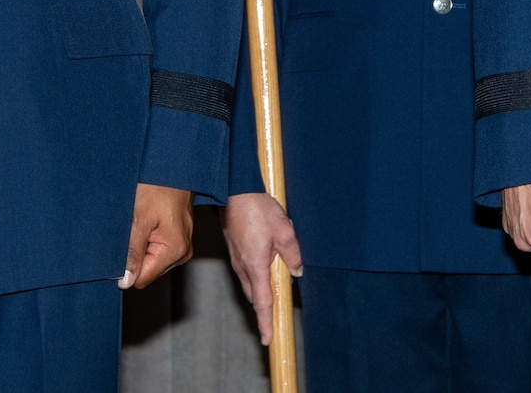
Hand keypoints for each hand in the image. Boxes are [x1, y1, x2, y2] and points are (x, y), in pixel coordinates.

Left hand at [121, 183, 194, 288]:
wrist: (172, 165)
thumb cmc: (158, 186)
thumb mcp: (139, 218)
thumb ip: (132, 252)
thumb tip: (125, 282)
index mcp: (175, 250)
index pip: (142, 278)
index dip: (126, 266)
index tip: (121, 245)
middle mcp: (182, 252)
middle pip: (146, 270)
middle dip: (134, 254)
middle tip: (132, 228)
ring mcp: (181, 246)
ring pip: (149, 259)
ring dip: (139, 245)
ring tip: (140, 222)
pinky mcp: (177, 239)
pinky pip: (155, 249)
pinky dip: (146, 238)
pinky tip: (146, 222)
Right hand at [223, 192, 303, 344]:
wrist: (233, 190)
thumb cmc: (257, 208)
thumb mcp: (284, 229)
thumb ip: (293, 253)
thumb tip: (297, 271)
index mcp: (255, 265)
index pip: (262, 302)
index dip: (266, 322)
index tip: (268, 340)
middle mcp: (243, 266)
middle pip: (254, 297)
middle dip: (263, 311)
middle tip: (273, 324)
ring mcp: (236, 259)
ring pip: (249, 285)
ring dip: (260, 294)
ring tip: (272, 297)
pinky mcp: (234, 251)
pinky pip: (246, 272)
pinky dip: (255, 280)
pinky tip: (264, 271)